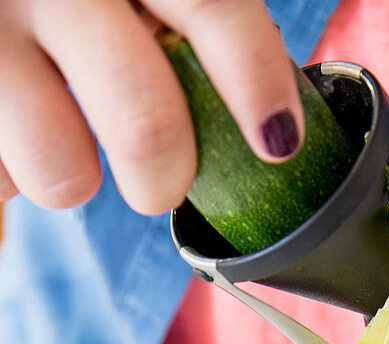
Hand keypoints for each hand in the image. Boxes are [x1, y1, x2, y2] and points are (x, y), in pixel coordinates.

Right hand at [0, 0, 301, 213]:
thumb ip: (189, 21)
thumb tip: (271, 128)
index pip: (211, 6)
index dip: (255, 80)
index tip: (278, 143)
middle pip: (145, 121)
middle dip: (164, 177)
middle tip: (158, 182)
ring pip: (63, 172)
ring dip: (73, 181)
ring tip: (60, 145)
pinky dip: (4, 197)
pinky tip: (7, 177)